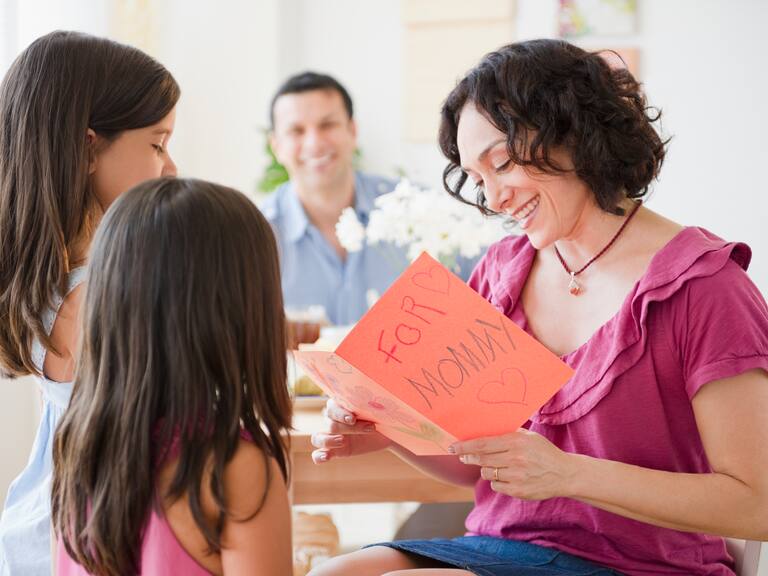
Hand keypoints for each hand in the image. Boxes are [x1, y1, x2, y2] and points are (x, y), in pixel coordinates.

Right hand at [310, 398, 392, 463]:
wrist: (387, 433)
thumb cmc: (382, 415)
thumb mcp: (379, 407)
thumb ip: (374, 400)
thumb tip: (384, 388)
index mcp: (340, 405)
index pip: (332, 407)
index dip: (340, 413)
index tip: (353, 418)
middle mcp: (332, 420)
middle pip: (330, 424)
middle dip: (349, 428)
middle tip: (369, 428)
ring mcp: (331, 436)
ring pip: (317, 438)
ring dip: (328, 440)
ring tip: (343, 441)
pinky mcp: (334, 451)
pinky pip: (317, 455)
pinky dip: (319, 456)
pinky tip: (327, 457)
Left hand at [451, 429, 577, 499]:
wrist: (565, 474)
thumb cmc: (544, 452)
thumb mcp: (529, 437)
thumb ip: (509, 433)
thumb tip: (485, 430)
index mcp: (516, 442)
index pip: (483, 444)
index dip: (465, 446)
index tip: (453, 447)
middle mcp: (515, 459)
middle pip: (481, 459)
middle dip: (469, 458)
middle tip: (462, 456)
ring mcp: (516, 476)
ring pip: (487, 473)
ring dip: (486, 469)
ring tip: (498, 466)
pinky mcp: (518, 491)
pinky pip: (496, 485)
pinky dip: (497, 481)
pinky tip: (507, 477)